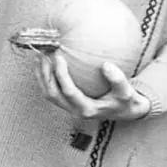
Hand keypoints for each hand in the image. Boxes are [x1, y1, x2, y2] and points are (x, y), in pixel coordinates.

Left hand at [36, 53, 150, 121]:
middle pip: (52, 94)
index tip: (58, 57)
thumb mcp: (127, 92)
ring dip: (41, 76)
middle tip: (43, 54)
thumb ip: (118, 80)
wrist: (125, 111)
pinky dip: (45, 78)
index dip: (61, 75)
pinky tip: (45, 64)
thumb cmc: (125, 101)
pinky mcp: (68, 103)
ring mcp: (70, 108)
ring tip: (39, 57)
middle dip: (45, 74)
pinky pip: (52, 92)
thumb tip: (106, 65)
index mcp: (87, 109)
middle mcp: (75, 111)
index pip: (69, 92)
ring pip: (49, 94)